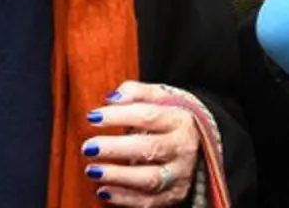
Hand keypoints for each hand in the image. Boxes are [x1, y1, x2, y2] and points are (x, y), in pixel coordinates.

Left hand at [82, 81, 199, 205]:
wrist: (200, 145)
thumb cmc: (169, 117)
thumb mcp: (160, 97)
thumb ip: (135, 92)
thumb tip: (111, 98)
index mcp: (179, 120)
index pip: (148, 116)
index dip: (119, 116)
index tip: (92, 117)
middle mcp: (183, 148)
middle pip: (149, 149)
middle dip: (115, 149)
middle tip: (88, 146)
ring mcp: (180, 174)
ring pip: (150, 179)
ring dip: (118, 176)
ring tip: (92, 170)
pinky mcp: (175, 195)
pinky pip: (149, 202)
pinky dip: (124, 198)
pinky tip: (103, 190)